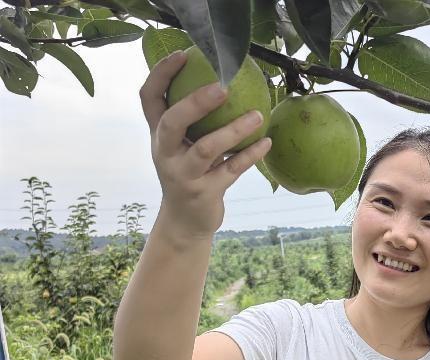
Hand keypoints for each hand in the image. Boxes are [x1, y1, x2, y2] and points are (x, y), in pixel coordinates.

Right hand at [139, 49, 271, 236]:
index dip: (162, 74)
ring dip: (234, 131)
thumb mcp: (183, 147)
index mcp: (158, 135)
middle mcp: (165, 153)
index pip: (150, 98)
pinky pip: (231, 170)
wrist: (184, 222)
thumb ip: (194, 120)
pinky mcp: (204, 193)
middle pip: (172, 122)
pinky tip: (266, 142)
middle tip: (223, 86)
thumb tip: (225, 79)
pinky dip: (250, 156)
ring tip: (258, 115)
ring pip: (206, 149)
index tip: (183, 53)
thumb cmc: (189, 174)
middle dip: (196, 102)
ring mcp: (183, 175)